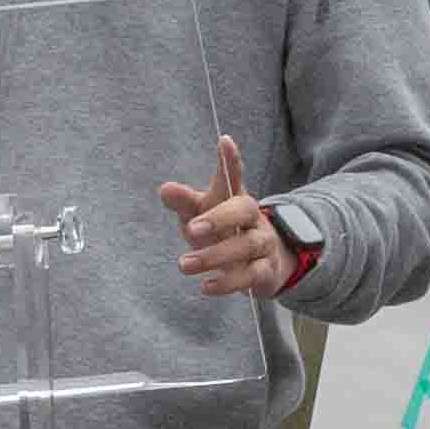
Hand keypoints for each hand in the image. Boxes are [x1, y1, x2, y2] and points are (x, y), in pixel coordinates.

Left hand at [165, 137, 307, 300]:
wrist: (260, 263)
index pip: (233, 176)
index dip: (230, 161)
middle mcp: (252, 218)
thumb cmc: (222, 232)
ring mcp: (262, 244)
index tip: (224, 142)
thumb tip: (164, 189)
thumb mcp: (200, 215)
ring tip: (184, 264)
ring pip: (246, 246)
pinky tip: (205, 286)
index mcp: (234, 198)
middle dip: (219, 218)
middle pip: (244, 209)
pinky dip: (227, 283)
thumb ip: (183, 203)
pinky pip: (250, 276)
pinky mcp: (264, 271)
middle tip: (191, 228)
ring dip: (214, 256)